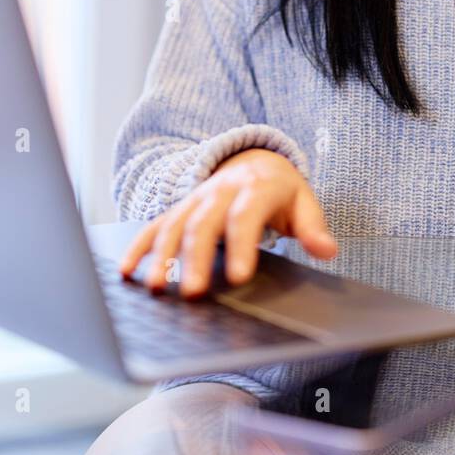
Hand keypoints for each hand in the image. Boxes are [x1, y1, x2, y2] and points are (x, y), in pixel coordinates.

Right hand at [119, 147, 337, 296]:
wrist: (254, 162)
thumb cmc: (281, 192)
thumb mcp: (304, 204)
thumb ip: (313, 227)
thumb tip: (327, 250)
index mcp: (256, 188)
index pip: (246, 215)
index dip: (242, 245)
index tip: (240, 277)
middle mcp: (221, 190)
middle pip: (205, 223)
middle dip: (197, 258)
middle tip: (195, 292)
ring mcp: (196, 199)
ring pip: (176, 225)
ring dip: (163, 256)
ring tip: (158, 288)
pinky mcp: (178, 210)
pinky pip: (154, 225)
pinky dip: (138, 247)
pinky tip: (127, 271)